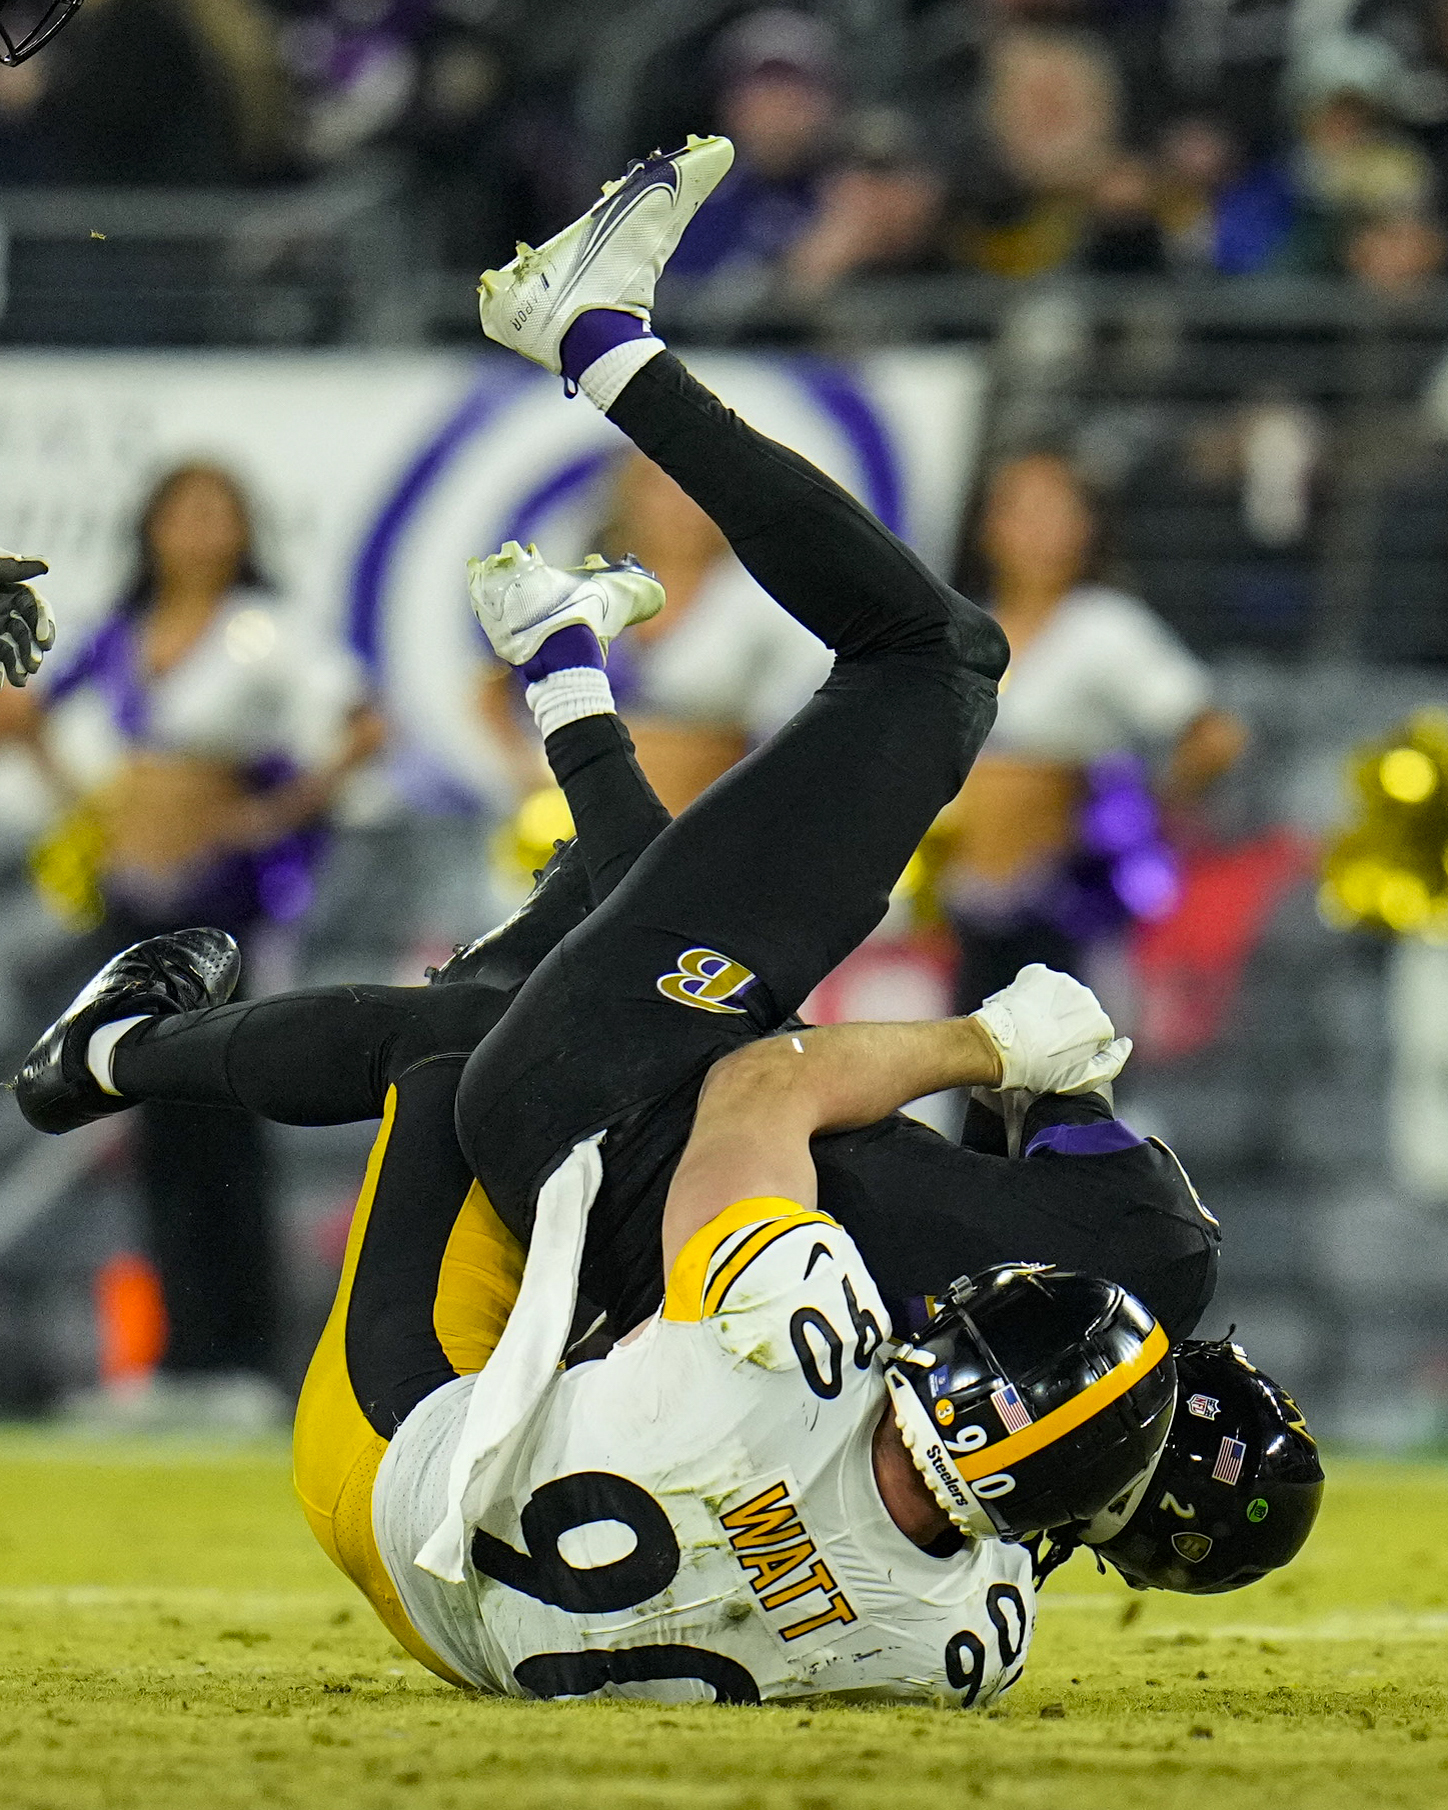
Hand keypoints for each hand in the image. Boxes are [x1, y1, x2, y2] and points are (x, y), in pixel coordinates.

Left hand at [0, 553, 55, 686]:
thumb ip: (11, 568)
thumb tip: (46, 564)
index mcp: (9, 588)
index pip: (34, 605)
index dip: (44, 622)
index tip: (45, 640)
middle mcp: (4, 608)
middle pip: (27, 630)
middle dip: (33, 648)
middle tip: (34, 665)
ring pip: (14, 648)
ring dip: (21, 664)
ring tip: (21, 679)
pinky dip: (4, 672)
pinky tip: (6, 682)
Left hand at [970, 964, 1131, 1095]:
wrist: (999, 1048)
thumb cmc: (1039, 1070)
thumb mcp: (1082, 1079)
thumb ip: (1113, 1062)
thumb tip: (1126, 1044)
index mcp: (1099, 1022)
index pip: (1097, 1034)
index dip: (1081, 1047)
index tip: (1062, 1056)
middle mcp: (1085, 997)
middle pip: (1081, 1011)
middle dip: (1068, 1024)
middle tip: (1045, 1042)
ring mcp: (1060, 981)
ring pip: (1062, 996)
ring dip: (1052, 1007)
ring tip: (1032, 1027)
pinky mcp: (1036, 973)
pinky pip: (1040, 983)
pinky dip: (1034, 994)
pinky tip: (1024, 1012)